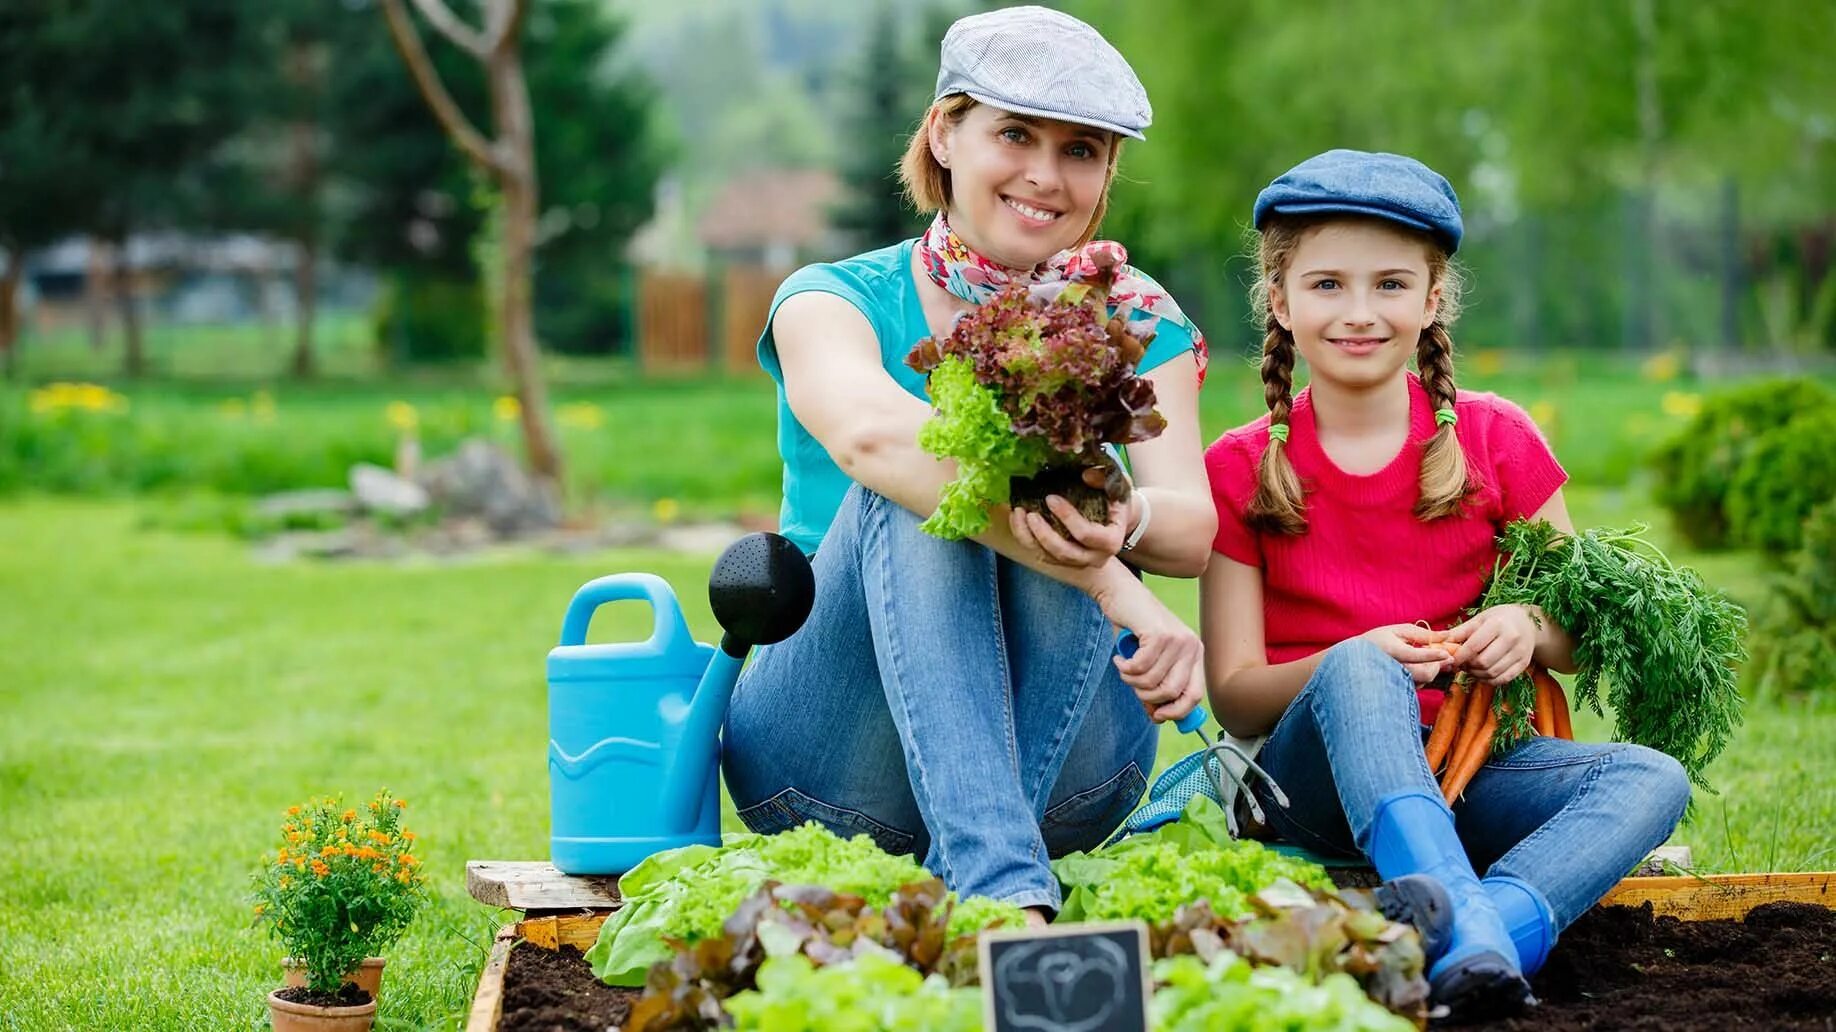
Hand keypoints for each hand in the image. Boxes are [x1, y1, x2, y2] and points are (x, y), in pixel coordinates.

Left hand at [1008, 475, 1132, 570]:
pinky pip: (1042, 555)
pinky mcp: (1064, 560)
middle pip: (1066, 553)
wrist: (1116, 517)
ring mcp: (1079, 561)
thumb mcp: (1119, 485)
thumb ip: (1106, 478)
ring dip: (1031, 538)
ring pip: (1050, 558)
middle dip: (1044, 535)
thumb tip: (1086, 475)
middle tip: (1030, 514)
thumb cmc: (1116, 499)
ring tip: (1018, 515)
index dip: (1067, 517)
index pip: (1086, 534)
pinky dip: (1027, 539)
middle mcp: (1096, 557)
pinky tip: (1018, 520)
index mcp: (1111, 540)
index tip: (1050, 498)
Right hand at [1089, 571, 1204, 723]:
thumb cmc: (1134, 629)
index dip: (1176, 711)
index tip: (1157, 715)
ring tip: (1124, 665)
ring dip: (1131, 679)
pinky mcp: (1159, 634)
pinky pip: (1139, 668)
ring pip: (1152, 681)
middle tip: (1132, 684)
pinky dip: (1124, 667)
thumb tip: (1158, 717)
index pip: (1195, 695)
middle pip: (1172, 692)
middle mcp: (1191, 646)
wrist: (1120, 594)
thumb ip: (1155, 687)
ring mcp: (1177, 639)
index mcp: (1194, 654)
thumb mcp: (1149, 661)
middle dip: (1147, 695)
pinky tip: (1120, 657)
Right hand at [1362, 623, 1456, 683]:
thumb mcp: (1397, 630)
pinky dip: (1424, 674)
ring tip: (1428, 657)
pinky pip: (1419, 684)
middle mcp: (1394, 669)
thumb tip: (1447, 635)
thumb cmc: (1378, 640)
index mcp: (1393, 652)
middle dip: (1437, 664)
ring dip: (1432, 668)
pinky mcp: (1400, 689)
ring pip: (1425, 680)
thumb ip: (1422, 633)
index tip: (1447, 654)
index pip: (1416, 655)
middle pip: (1425, 673)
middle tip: (1443, 655)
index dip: (1433, 655)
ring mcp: (1396, 681)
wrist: (1356, 660)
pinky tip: (1419, 665)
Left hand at [1441, 605, 1541, 685]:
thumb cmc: (1499, 618)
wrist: (1528, 622)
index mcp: (1497, 624)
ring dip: (1476, 674)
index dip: (1459, 656)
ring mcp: (1520, 652)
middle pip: (1483, 662)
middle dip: (1468, 666)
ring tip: (1471, 667)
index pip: (1474, 646)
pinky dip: (1489, 680)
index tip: (1451, 660)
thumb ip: (1459, 632)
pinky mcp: (1524, 663)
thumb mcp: (1479, 619)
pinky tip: (1482, 673)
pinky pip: (1503, 679)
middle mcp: (1511, 639)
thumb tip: (1437, 643)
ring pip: (1492, 673)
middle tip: (1462, 664)